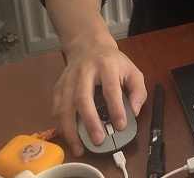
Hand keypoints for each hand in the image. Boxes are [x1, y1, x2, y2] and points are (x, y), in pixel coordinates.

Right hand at [52, 42, 146, 156]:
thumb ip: (138, 91)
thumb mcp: (132, 71)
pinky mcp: (57, 87)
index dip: (116, 108)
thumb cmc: (113, 63)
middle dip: (90, 122)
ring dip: (70, 130)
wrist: (89, 47)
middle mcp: (85, 72)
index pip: (111, 89)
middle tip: (98, 140)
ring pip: (64, 106)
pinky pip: (56, 110)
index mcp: (107, 66)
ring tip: (79, 147)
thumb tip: (134, 112)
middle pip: (83, 98)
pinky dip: (60, 126)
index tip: (121, 125)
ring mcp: (68, 80)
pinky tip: (69, 137)